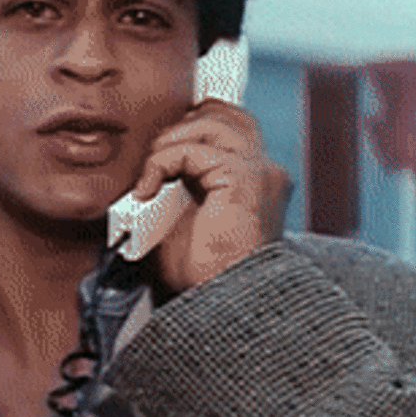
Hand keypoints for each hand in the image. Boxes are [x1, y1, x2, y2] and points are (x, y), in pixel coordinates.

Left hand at [130, 99, 291, 293]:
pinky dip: (161, 163)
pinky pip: (192, 149)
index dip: (193, 126)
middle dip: (184, 125)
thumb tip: (150, 164)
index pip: (230, 124)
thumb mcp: (184, 217)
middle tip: (156, 160)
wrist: (222, 304)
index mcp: (257, 179)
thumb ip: (180, 182)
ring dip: (169, 144)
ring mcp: (259, 171)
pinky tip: (149, 189)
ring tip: (151, 175)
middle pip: (225, 112)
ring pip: (209, 122)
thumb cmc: (205, 274)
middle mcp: (265, 170)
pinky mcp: (243, 178)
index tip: (160, 154)